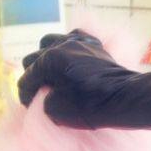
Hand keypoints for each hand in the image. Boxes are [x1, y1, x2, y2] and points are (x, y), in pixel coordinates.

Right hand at [17, 29, 133, 126]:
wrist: (125, 98)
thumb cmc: (92, 107)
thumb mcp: (58, 112)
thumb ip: (44, 101)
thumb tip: (45, 95)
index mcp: (49, 60)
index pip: (28, 78)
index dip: (25, 94)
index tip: (28, 104)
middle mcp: (60, 45)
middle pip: (34, 58)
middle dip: (33, 75)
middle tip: (38, 91)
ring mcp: (77, 41)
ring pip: (49, 42)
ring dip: (46, 57)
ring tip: (51, 72)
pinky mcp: (93, 43)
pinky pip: (72, 38)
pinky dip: (66, 47)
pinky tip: (69, 57)